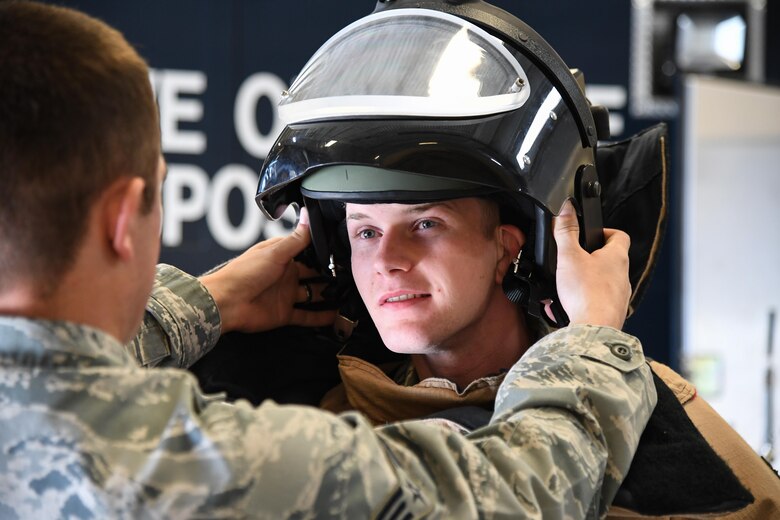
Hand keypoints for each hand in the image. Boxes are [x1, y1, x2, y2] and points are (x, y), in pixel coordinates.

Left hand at [199, 209, 335, 333]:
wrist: (226, 303)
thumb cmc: (243, 273)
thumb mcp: (275, 252)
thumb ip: (296, 239)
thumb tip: (308, 216)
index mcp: (281, 257)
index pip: (307, 251)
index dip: (323, 253)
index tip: (342, 252)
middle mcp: (285, 275)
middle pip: (313, 274)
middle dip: (330, 274)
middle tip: (350, 275)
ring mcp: (285, 294)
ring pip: (313, 295)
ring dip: (328, 295)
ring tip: (348, 294)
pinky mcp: (284, 313)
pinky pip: (307, 316)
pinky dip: (321, 317)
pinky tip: (336, 316)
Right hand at [551, 200, 630, 328]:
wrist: (594, 328)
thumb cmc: (586, 293)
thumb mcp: (569, 256)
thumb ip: (566, 231)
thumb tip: (566, 209)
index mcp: (616, 257)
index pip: (619, 235)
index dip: (605, 232)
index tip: (590, 235)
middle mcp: (623, 275)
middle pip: (610, 259)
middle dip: (590, 258)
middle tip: (573, 260)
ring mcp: (619, 295)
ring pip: (604, 282)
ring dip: (587, 281)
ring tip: (568, 286)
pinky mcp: (612, 312)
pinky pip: (598, 301)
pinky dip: (584, 300)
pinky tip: (568, 305)